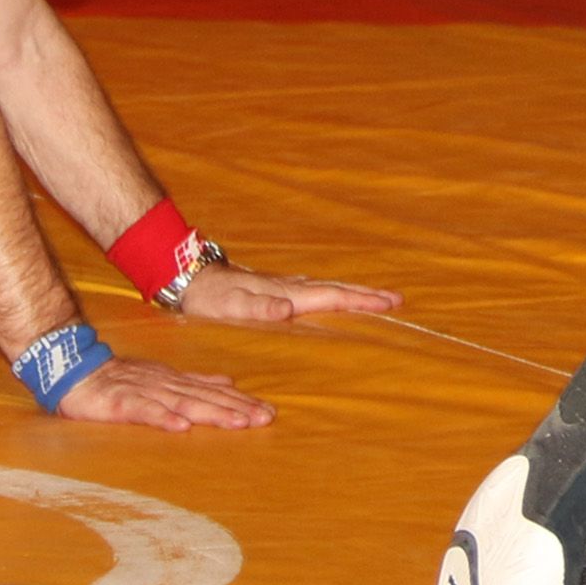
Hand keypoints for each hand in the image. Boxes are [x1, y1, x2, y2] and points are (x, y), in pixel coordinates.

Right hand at [59, 356, 272, 431]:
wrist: (75, 370)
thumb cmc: (121, 379)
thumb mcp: (163, 378)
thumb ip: (195, 382)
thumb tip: (229, 382)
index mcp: (177, 381)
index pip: (215, 392)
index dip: (242, 402)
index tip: (269, 412)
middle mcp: (166, 385)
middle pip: (207, 398)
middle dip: (237, 409)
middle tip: (265, 419)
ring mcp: (144, 393)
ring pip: (183, 403)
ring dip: (212, 412)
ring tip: (237, 423)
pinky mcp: (120, 403)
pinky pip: (143, 411)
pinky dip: (162, 418)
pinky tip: (181, 427)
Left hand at [173, 260, 401, 325]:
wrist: (189, 276)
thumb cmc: (208, 298)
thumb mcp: (229, 306)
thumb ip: (258, 308)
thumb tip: (287, 309)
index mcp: (286, 294)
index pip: (331, 297)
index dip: (361, 300)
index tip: (389, 302)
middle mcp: (289, 287)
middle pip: (336, 288)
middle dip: (367, 294)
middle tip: (397, 299)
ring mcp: (282, 285)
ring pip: (327, 287)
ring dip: (353, 292)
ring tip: (375, 296)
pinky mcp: (274, 287)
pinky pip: (313, 289)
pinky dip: (332, 291)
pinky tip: (330, 293)